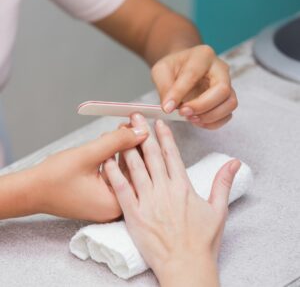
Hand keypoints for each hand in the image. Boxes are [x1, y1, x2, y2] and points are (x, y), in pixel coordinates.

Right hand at [30, 126, 147, 221]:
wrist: (29, 190)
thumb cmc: (54, 177)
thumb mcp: (89, 154)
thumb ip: (117, 141)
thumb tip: (141, 131)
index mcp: (115, 204)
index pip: (140, 172)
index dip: (141, 146)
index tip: (141, 127)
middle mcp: (114, 207)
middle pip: (132, 171)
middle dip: (131, 146)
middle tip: (131, 125)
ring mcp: (106, 203)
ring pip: (122, 171)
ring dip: (121, 150)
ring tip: (120, 129)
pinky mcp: (99, 196)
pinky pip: (113, 175)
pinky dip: (112, 158)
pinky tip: (110, 143)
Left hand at [104, 114, 239, 285]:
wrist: (186, 266)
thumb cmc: (203, 241)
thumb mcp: (218, 209)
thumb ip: (223, 182)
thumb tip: (234, 162)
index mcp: (182, 186)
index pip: (171, 154)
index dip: (163, 136)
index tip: (157, 122)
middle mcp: (164, 189)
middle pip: (151, 155)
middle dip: (142, 133)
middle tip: (135, 116)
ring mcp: (147, 201)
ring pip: (135, 168)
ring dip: (127, 147)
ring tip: (121, 130)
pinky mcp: (134, 215)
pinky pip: (121, 190)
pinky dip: (114, 174)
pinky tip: (107, 160)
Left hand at [152, 45, 237, 128]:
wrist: (183, 68)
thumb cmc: (173, 68)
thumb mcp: (161, 71)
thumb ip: (164, 87)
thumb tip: (169, 107)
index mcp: (202, 56)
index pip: (193, 74)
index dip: (179, 93)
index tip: (167, 108)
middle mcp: (220, 69)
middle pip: (222, 90)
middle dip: (201, 106)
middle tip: (183, 113)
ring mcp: (227, 84)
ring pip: (230, 103)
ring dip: (210, 116)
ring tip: (191, 118)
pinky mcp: (227, 99)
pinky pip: (227, 115)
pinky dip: (213, 123)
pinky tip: (197, 121)